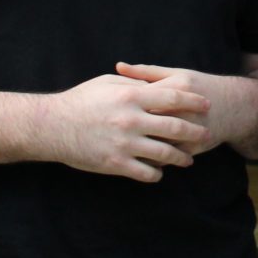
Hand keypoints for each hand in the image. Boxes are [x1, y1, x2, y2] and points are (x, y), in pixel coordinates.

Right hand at [43, 71, 211, 181]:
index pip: (173, 98)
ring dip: (180, 158)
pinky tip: (160, 172)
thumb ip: (135, 84)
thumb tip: (159, 85)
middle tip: (206, 134)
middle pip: (176, 127)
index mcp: (131, 97)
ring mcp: (124, 144)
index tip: (207, 106)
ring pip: (165, 154)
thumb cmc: (80, 101)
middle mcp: (131, 120)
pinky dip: (157, 174)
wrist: (51, 126)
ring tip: (187, 159)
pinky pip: (146, 173)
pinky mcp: (115, 164)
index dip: (194, 102)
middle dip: (196, 132)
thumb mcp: (108, 84)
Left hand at [115, 63, 244, 150]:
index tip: (106, 108)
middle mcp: (182, 110)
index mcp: (175, 88)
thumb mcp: (176, 74)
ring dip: (135, 146)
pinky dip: (149, 159)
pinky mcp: (191, 148)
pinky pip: (164, 157)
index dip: (121, 104)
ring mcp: (187, 131)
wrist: (234, 107)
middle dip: (125, 128)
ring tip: (117, 145)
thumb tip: (119, 66)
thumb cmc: (200, 87)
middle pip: (145, 121)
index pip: (141, 96)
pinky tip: (135, 157)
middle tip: (107, 129)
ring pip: (154, 143)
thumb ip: (146, 72)